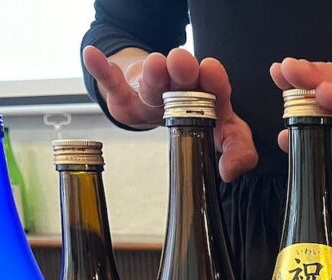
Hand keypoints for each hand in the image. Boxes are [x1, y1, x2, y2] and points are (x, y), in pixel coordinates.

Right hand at [82, 45, 257, 181]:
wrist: (160, 103)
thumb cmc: (198, 120)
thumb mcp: (226, 138)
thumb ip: (238, 153)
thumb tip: (230, 172)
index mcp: (210, 96)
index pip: (217, 88)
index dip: (215, 80)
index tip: (211, 73)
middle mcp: (182, 89)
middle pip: (183, 79)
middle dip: (184, 70)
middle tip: (183, 65)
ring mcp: (153, 92)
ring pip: (152, 81)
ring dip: (153, 73)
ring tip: (153, 66)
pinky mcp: (126, 97)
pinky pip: (113, 82)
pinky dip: (102, 70)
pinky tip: (93, 55)